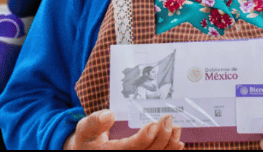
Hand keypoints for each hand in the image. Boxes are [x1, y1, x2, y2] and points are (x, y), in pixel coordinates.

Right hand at [63, 110, 183, 149]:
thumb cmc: (87, 140)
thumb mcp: (84, 129)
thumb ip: (94, 122)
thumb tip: (109, 115)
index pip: (130, 149)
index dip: (143, 139)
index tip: (153, 124)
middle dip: (161, 138)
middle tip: (168, 119)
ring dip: (169, 146)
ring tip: (176, 129)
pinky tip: (178, 144)